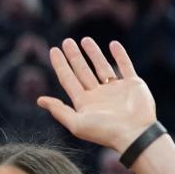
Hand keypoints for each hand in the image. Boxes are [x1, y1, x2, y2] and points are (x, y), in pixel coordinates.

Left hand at [37, 38, 155, 151]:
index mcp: (84, 103)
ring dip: (93, 53)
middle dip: (74, 56)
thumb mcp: (77, 123)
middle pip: (82, 71)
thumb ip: (59, 111)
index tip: (53, 50)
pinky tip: (113, 44)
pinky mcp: (133, 85)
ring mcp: (115, 89)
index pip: (68, 79)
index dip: (60, 65)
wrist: (135, 133)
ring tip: (85, 40)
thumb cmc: (105, 131)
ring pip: (102, 67)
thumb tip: (39, 100)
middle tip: (66, 41)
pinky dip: (120, 55)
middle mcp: (98, 95)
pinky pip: (125, 66)